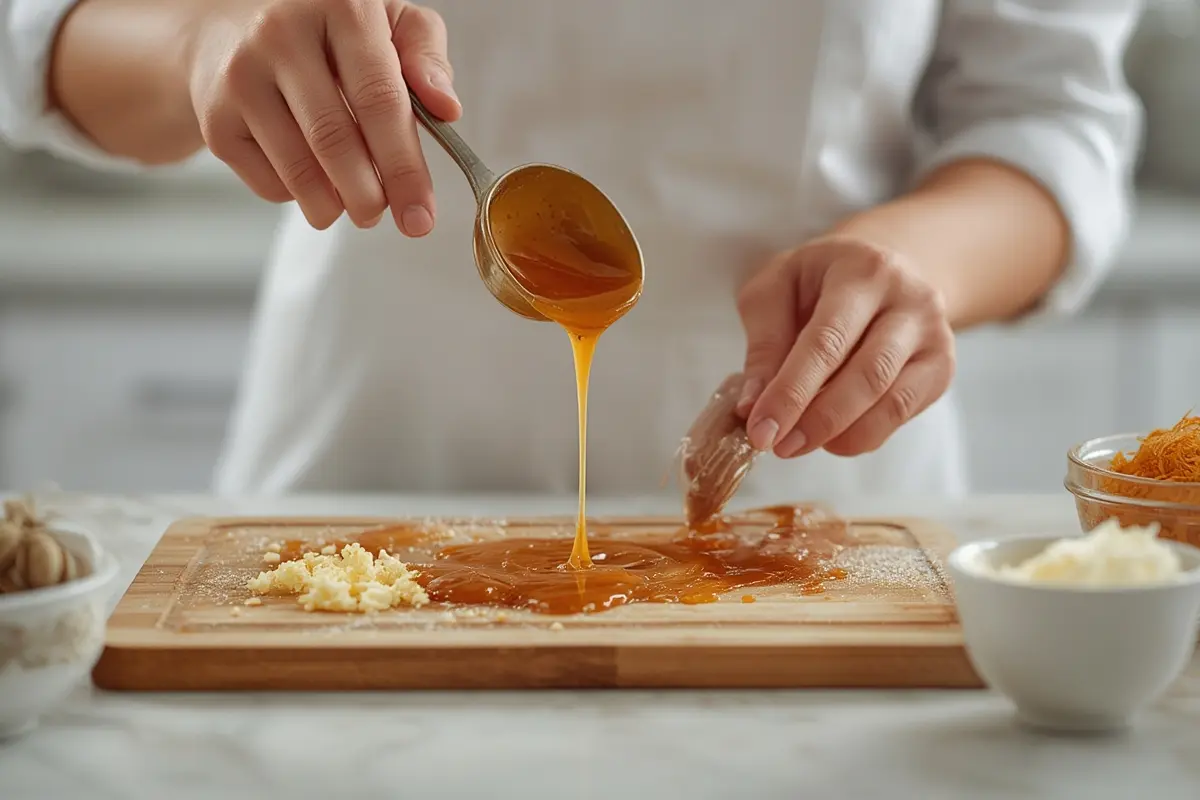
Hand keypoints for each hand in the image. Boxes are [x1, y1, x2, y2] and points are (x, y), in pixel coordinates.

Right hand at [183, 0, 459, 232]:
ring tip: (357, 208)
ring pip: (300, 171)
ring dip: (336, 207)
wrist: (230, 30)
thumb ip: (425, 56)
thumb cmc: (327, 33)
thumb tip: (447, 107)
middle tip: (385, 217)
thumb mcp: (386, 22)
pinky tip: (312, 180)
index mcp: (339, 5)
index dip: (404, 166)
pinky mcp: (215, 116)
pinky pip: (270, 182)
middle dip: (370, 197)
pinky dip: (300, 197)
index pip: (380, 99)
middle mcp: (282, 33)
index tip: (422, 214)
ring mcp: (240, 75)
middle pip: (336, 141)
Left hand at [734, 237, 955, 457]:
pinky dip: (863, 435)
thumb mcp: (776, 289)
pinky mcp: (940, 368)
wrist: (881, 270)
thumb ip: (764, 343)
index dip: (791, 392)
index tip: (761, 431)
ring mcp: (934, 336)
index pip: (826, 341)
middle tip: (779, 447)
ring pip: (891, 401)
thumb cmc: (818, 281)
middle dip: (817, 420)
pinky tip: (831, 437)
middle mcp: (910, 300)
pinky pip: (902, 413)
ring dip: (840, 434)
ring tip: (798, 443)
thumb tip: (751, 404)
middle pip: (867, 375)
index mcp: (862, 271)